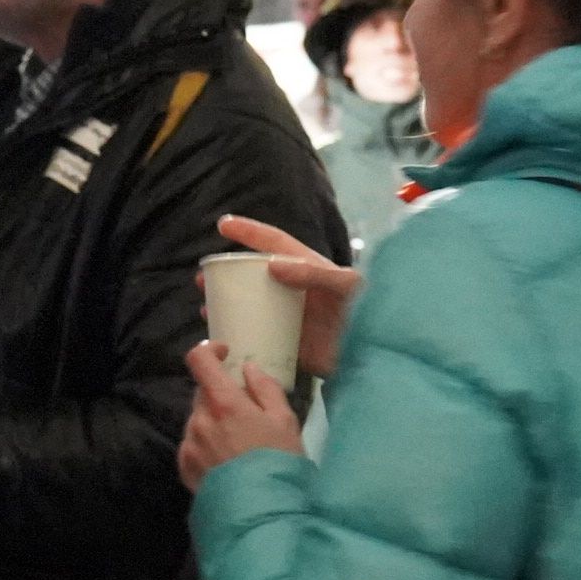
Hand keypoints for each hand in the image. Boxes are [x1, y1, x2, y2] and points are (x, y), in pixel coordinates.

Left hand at [177, 341, 305, 491]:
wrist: (262, 512)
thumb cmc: (279, 463)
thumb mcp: (285, 421)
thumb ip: (265, 389)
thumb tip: (248, 369)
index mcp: (223, 403)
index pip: (199, 360)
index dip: (209, 350)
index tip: (224, 354)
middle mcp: (199, 420)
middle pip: (203, 393)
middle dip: (221, 396)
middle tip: (246, 413)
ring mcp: (188, 444)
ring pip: (198, 419)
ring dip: (214, 422)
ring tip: (240, 445)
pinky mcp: (184, 467)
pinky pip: (192, 444)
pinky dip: (206, 444)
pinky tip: (227, 461)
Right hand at [217, 216, 361, 377]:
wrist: (377, 354)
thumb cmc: (367, 310)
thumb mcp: (345, 286)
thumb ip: (314, 273)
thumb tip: (273, 266)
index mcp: (308, 269)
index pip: (275, 244)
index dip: (250, 232)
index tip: (223, 225)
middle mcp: (296, 291)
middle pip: (255, 276)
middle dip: (228, 274)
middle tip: (203, 277)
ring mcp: (292, 318)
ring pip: (253, 307)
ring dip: (229, 306)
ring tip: (205, 308)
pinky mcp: (292, 345)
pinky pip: (260, 338)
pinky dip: (241, 337)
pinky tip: (224, 339)